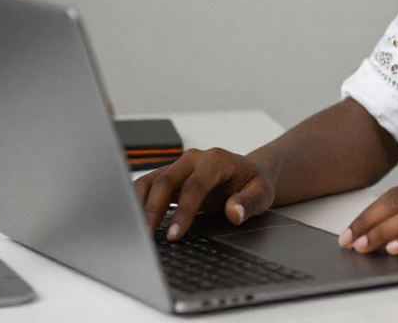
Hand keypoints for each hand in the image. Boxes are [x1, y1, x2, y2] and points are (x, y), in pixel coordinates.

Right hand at [133, 147, 275, 240]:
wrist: (249, 172)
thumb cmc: (254, 183)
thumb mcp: (263, 193)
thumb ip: (250, 202)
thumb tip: (234, 212)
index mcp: (216, 160)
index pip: (194, 185)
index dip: (183, 211)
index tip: (175, 234)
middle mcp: (193, 159)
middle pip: (165, 181)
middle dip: (154, 211)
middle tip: (148, 238)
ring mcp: (178, 165)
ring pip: (150, 182)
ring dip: (139, 206)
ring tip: (136, 232)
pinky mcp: (169, 175)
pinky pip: (146, 186)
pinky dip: (137, 202)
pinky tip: (134, 221)